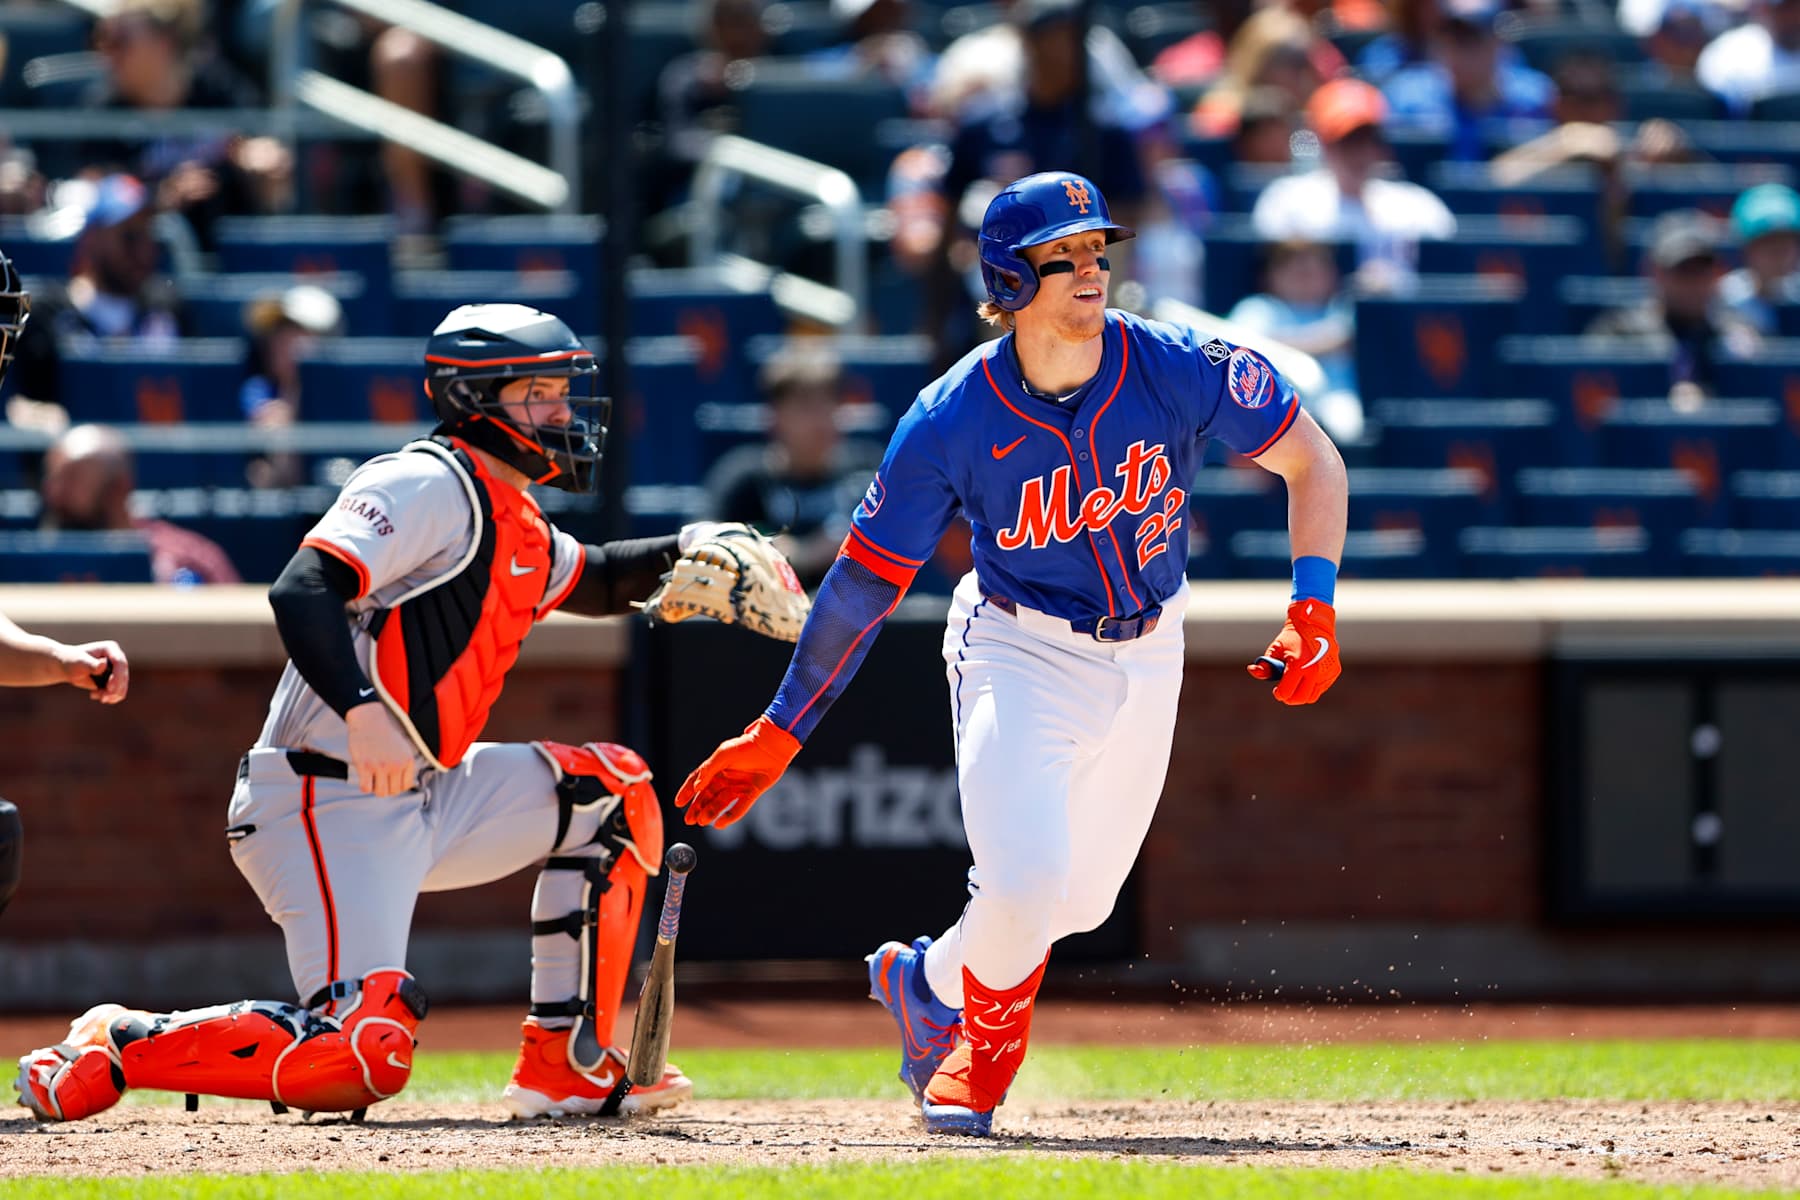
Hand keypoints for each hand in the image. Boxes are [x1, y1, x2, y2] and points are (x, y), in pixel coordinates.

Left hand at [62, 640, 127, 703]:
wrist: (67, 667)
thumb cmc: (71, 662)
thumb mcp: (79, 663)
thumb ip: (91, 664)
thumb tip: (103, 665)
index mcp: (111, 649)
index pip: (120, 663)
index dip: (118, 677)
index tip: (109, 688)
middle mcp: (117, 658)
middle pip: (123, 676)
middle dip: (115, 689)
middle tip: (102, 699)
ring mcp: (117, 669)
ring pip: (122, 686)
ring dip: (111, 695)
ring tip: (95, 696)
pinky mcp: (115, 679)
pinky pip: (119, 692)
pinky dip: (110, 697)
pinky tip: (95, 695)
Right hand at [345, 700, 418, 795]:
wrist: (369, 719)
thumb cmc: (385, 735)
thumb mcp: (403, 748)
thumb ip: (405, 765)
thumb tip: (406, 785)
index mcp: (407, 760)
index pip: (406, 786)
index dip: (397, 786)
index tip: (390, 780)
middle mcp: (396, 764)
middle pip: (393, 792)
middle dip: (386, 788)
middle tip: (379, 779)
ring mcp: (381, 766)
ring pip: (380, 793)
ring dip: (375, 789)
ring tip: (372, 779)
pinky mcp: (365, 766)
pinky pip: (366, 788)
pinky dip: (364, 787)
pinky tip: (364, 778)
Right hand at [674, 716, 800, 828]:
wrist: (772, 747)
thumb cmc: (746, 746)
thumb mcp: (723, 754)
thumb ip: (708, 769)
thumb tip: (695, 787)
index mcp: (716, 768)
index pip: (697, 781)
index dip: (686, 792)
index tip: (678, 804)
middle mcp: (725, 778)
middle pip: (707, 796)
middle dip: (697, 808)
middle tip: (689, 820)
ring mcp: (737, 787)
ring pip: (720, 804)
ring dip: (710, 813)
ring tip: (701, 821)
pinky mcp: (751, 793)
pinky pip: (738, 809)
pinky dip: (729, 817)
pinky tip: (719, 825)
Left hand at [1246, 599, 1339, 704]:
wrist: (1313, 622)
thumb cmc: (1291, 637)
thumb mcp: (1275, 649)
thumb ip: (1264, 665)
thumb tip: (1251, 671)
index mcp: (1298, 666)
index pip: (1286, 693)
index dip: (1279, 693)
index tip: (1276, 690)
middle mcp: (1315, 670)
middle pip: (1300, 699)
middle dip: (1290, 698)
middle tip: (1285, 692)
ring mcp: (1326, 672)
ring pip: (1312, 696)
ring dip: (1302, 694)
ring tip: (1296, 683)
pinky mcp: (1334, 671)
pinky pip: (1321, 688)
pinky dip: (1313, 687)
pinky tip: (1307, 676)